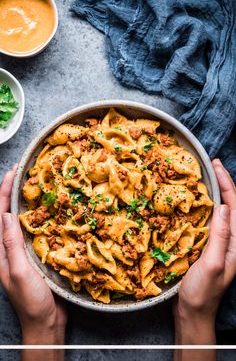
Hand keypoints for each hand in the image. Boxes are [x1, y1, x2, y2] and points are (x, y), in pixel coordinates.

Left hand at [0, 167, 67, 359]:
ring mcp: (23, 250)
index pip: (0, 215)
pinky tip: (51, 208)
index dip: (4, 192)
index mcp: (0, 250)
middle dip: (13, 192)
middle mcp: (9, 247)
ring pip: (23, 219)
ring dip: (27, 201)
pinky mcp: (37, 254)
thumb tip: (6, 214)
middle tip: (24, 172)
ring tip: (35, 184)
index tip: (12, 172)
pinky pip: (37, 230)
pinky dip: (41, 216)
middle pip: (9, 213)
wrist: (46, 322)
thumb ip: (11, 243)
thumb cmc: (31, 300)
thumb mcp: (18, 271)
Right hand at [173, 159, 235, 359]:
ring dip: (214, 192)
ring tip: (205, 175)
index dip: (226, 184)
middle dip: (223, 182)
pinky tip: (194, 199)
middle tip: (211, 163)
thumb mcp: (211, 264)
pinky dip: (203, 205)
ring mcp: (219, 243)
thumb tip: (223, 207)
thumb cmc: (202, 293)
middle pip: (230, 205)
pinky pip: (208, 220)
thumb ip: (219, 237)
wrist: (192, 314)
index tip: (215, 165)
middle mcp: (230, 241)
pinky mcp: (207, 246)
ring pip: (220, 211)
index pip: (234, 207)